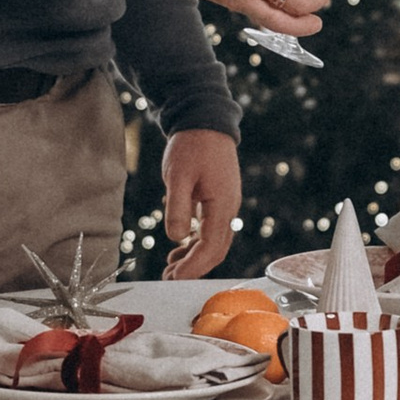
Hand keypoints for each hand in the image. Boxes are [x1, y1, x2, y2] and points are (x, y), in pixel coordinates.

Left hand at [161, 127, 241, 278]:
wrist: (205, 121)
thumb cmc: (192, 145)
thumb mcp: (178, 175)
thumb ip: (178, 207)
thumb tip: (176, 238)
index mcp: (222, 205)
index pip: (211, 246)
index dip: (194, 266)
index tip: (175, 278)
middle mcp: (228, 208)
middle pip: (216, 249)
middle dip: (195, 267)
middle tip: (170, 278)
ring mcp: (225, 205)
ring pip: (214, 241)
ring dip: (195, 257)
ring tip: (171, 267)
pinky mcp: (218, 200)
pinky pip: (210, 229)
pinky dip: (196, 243)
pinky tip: (179, 247)